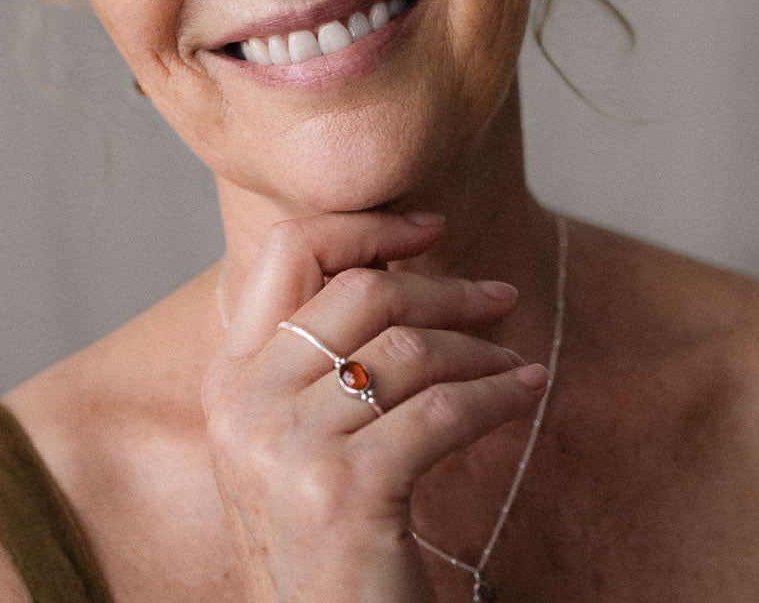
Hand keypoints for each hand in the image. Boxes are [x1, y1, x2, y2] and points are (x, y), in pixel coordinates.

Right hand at [202, 211, 547, 602]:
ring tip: (513, 360)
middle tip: (499, 296)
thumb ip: (319, 354)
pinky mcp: (342, 491)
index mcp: (230, 376)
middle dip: (444, 286)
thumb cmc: (324, 532)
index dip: (365, 225)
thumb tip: (393, 263)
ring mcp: (285, 448)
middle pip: (361, 291)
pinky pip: (442, 411)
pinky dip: (498, 394)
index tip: (429, 225)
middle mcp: (244, 402)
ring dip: (479, 348)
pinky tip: (528, 390)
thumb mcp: (296, 433)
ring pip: (409, 349)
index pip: (288, 251)